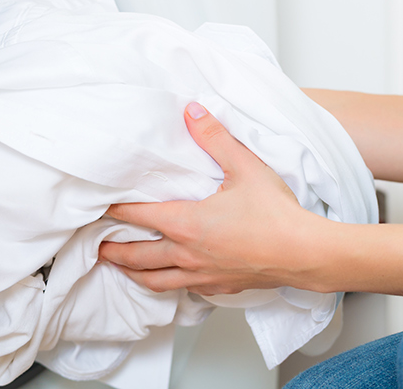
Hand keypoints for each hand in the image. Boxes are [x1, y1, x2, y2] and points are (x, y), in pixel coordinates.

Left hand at [98, 102, 315, 295]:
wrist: (305, 254)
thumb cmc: (276, 214)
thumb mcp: (244, 167)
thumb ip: (215, 138)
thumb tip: (192, 112)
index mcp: (186, 224)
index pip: (138, 216)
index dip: (115, 211)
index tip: (99, 206)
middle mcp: (187, 254)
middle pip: (138, 257)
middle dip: (114, 250)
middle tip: (97, 245)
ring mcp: (202, 275)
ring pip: (155, 280)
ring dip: (134, 273)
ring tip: (121, 267)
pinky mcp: (219, 287)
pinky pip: (184, 289)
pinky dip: (168, 284)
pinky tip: (170, 278)